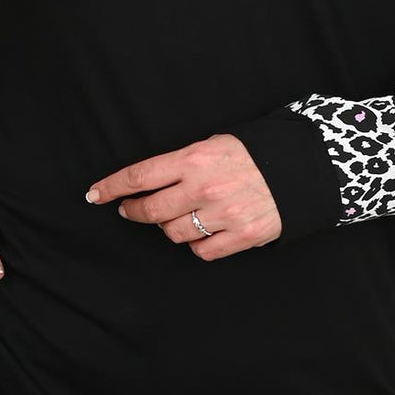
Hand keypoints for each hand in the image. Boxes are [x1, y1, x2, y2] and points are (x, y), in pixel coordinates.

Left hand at [85, 133, 280, 260]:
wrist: (300, 167)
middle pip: (151, 211)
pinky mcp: (241, 236)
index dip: (112, 187)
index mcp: (195, 158)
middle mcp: (204, 188)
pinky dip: (196, 243)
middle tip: (129, 210)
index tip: (94, 194)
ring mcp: (223, 215)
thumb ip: (183, 162)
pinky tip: (202, 231)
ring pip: (173, 233)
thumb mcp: (215, 143)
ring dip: (169, 227)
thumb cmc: (254, 153)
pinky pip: (201, 251)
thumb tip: (150, 182)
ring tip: (178, 216)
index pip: (140, 175)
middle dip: (133, 212)